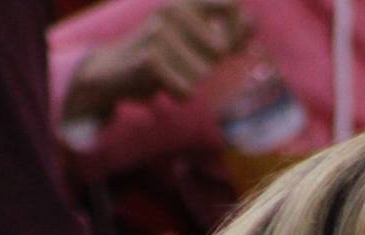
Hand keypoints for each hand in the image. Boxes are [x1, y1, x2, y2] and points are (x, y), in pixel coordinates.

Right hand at [63, 0, 251, 122]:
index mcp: (186, 0)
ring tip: (168, 73)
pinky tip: (160, 85)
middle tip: (180, 62)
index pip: (233, 7)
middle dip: (206, 64)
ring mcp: (160, 32)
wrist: (111, 71)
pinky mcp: (151, 59)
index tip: (221, 46)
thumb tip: (252, 24)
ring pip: (202, 74)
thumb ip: (228, 32)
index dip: (234, 33)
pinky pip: (187, 90)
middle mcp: (173, 9)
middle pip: (219, 51)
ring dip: (188, 81)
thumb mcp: (195, 38)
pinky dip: (177, 94)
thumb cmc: (162, 56)